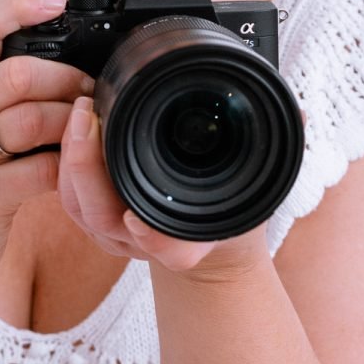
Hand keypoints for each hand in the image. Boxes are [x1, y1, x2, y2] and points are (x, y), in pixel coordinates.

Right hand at [0, 0, 93, 289]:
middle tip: (93, 88)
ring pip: (33, 118)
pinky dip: (72, 164)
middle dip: (68, 78)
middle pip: (19, 73)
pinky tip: (79, 165)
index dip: (17, 5)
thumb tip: (76, 52)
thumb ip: (7, 80)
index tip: (57, 2)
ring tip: (88, 126)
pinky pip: (44, 168)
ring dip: (73, 121)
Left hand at [57, 95, 271, 276]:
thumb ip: (280, 144)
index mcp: (191, 238)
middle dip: (86, 168)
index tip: (136, 221)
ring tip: (79, 112)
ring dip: (71, 161)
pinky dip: (64, 164)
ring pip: (81, 208)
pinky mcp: (98, 214)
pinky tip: (71, 125)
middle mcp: (149, 239)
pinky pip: (71, 197)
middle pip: (104, 219)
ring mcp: (119, 232)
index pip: (173, 251)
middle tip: (88, 117)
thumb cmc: (235, 206)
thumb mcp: (263, 177)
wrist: (213, 237)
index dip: (153, 240)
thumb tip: (299, 112)